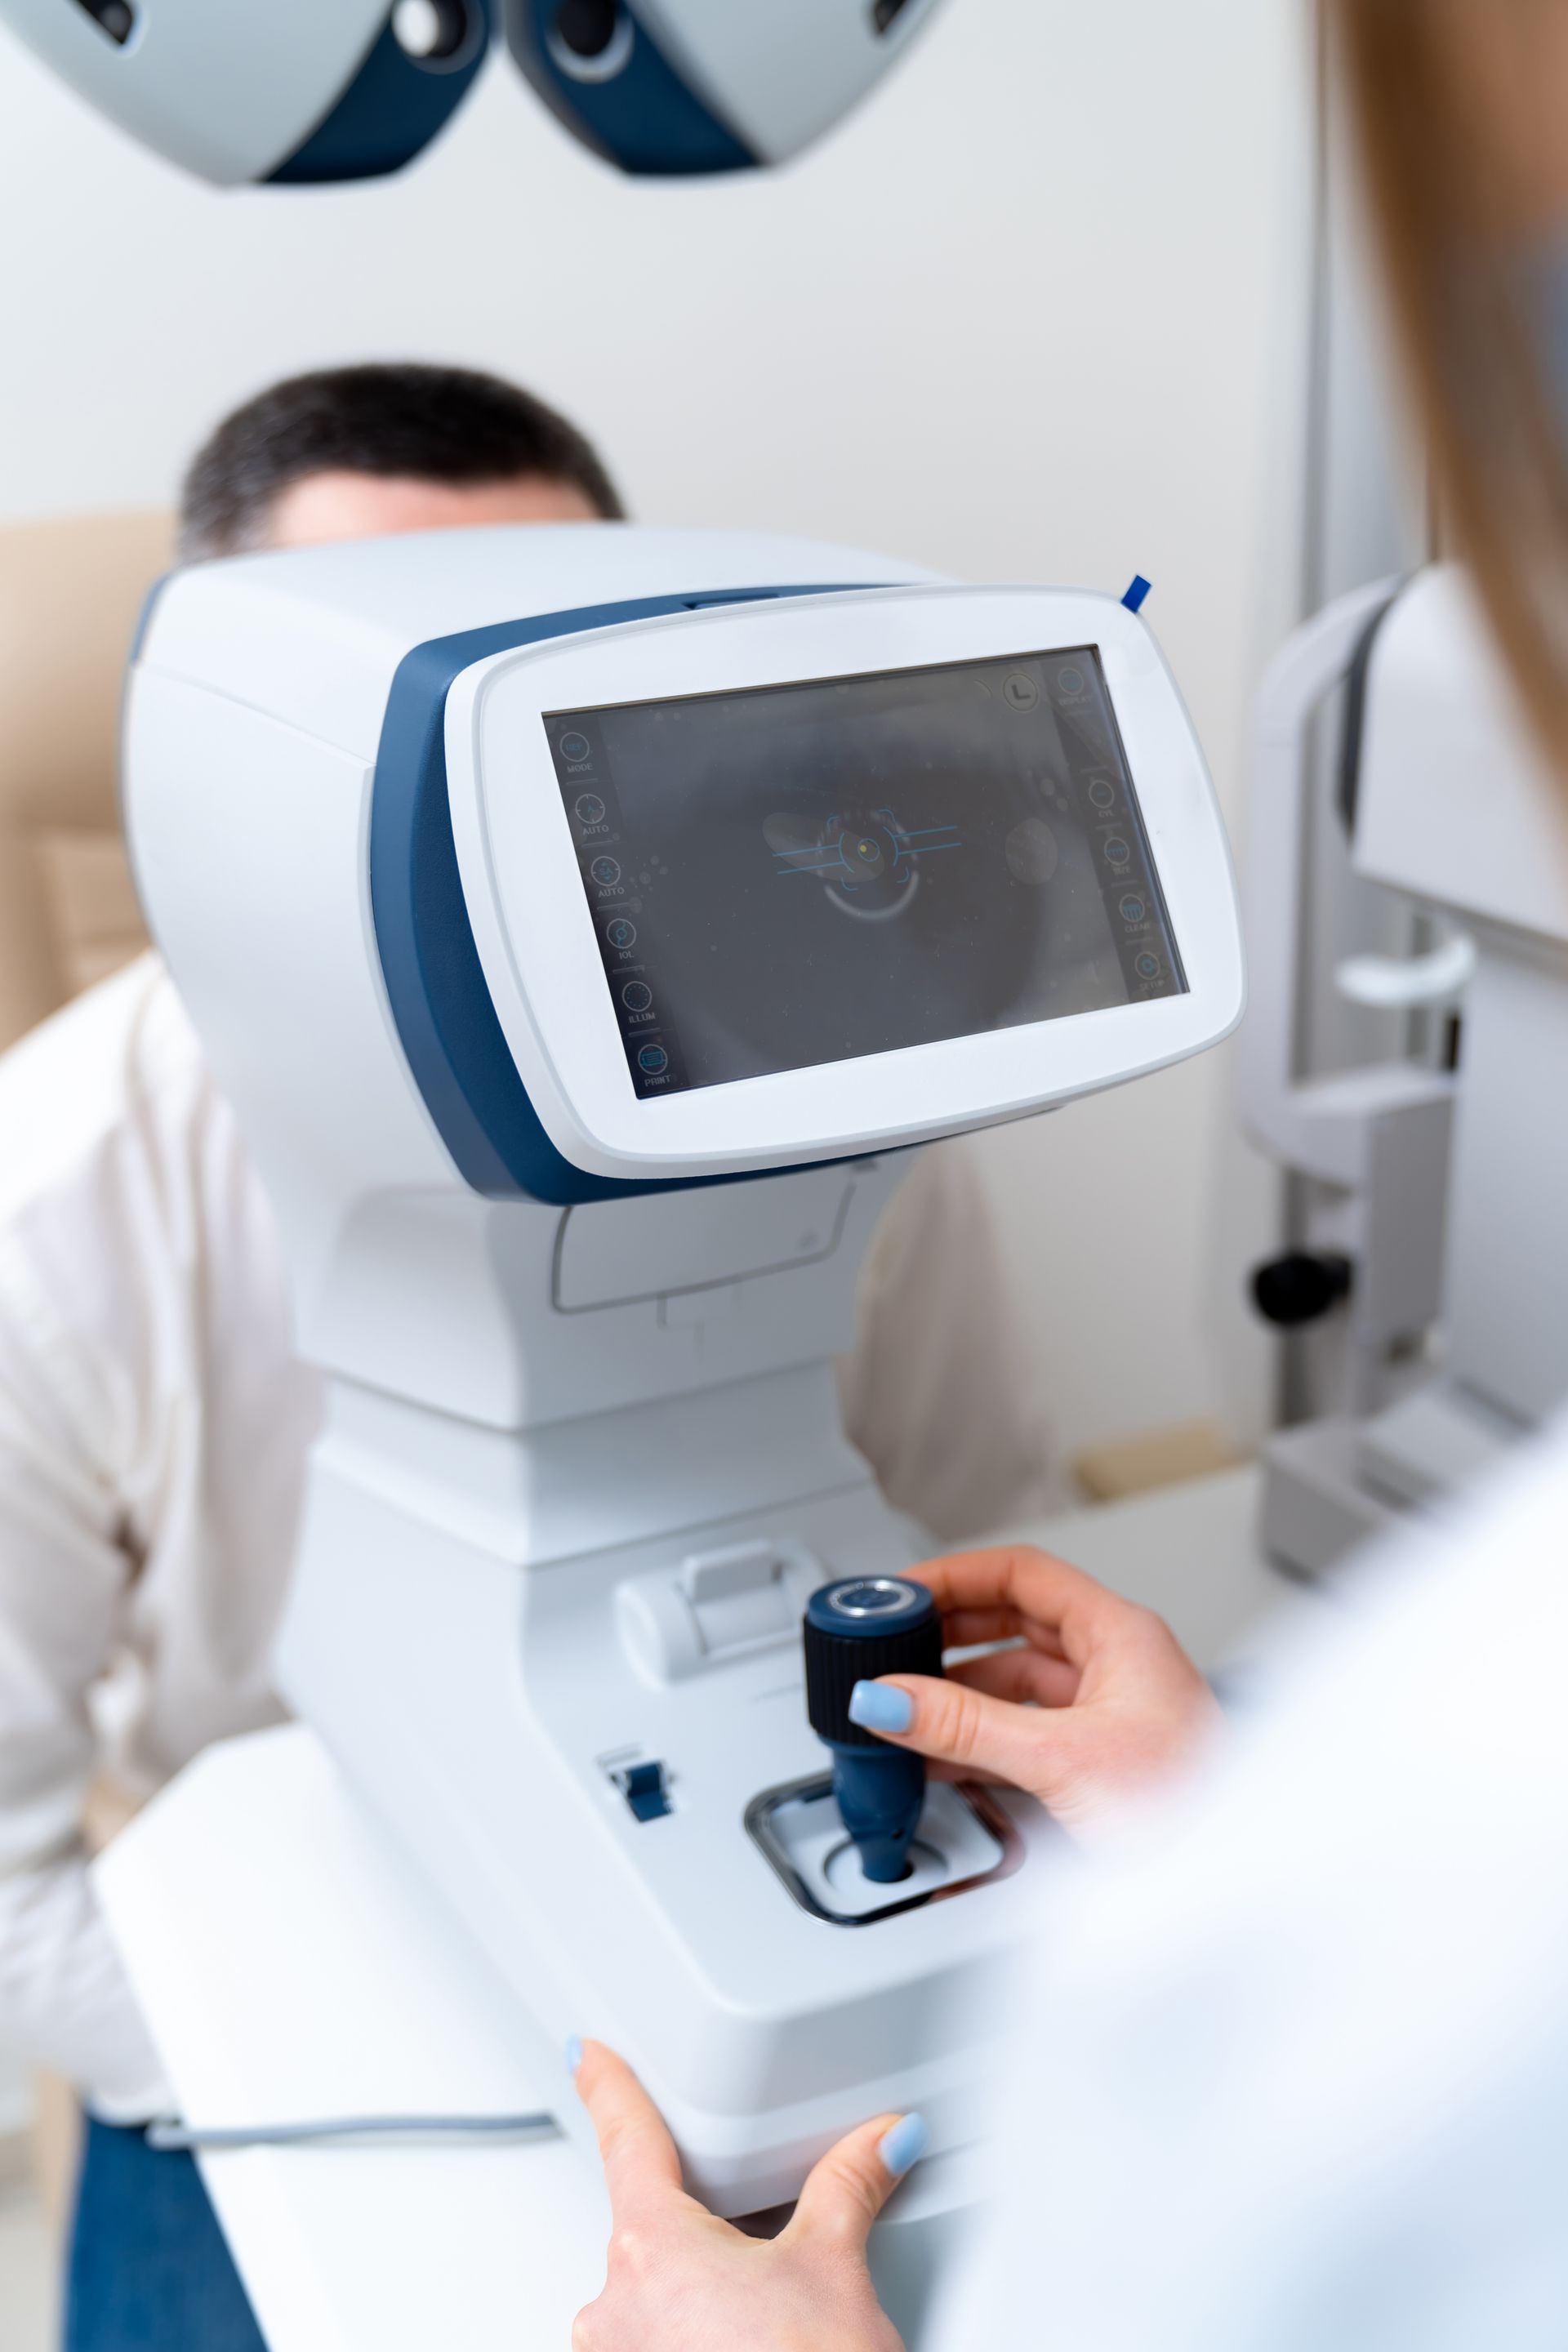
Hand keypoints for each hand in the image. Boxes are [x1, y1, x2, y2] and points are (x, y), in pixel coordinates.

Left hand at [570, 2041, 917, 2351]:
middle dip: (703, 2231)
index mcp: (651, 2248)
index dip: (608, 2087)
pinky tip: (741, 2349)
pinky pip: (650, 2347)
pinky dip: (688, 2339)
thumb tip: (882, 2139)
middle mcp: (615, 2308)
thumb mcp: (836, 2269)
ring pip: (650, 2298)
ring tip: (764, 2326)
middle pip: (649, 2229)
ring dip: (697, 2297)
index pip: (626, 2140)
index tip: (586, 2056)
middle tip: (763, 2260)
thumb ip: (849, 2185)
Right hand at [849, 1547, 1220, 1837]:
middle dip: (947, 1636)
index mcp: (1122, 1635)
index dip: (957, 1576)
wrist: (1234, 1888)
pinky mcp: (1101, 1761)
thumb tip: (893, 1697)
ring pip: (1017, 1683)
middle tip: (891, 1647)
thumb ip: (968, 1727)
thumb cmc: (1194, 1811)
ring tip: (904, 1710)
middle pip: (1014, 1624)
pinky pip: (1026, 1730)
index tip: (901, 1592)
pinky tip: (941, 1758)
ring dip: (958, 1695)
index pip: (1023, 1574)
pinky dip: (979, 1738)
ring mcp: (1110, 1713)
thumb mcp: (1062, 1759)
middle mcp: (1118, 1665)